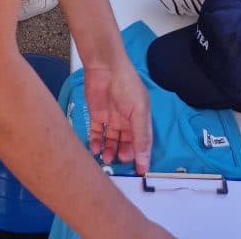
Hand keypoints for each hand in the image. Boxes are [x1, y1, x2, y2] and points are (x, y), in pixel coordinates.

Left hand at [85, 59, 151, 173]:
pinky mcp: (97, 115)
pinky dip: (96, 142)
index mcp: (141, 117)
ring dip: (110, 151)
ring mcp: (111, 117)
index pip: (143, 142)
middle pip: (126, 143)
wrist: (104, 67)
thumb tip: (144, 160)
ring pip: (111, 140)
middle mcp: (127, 119)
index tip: (140, 172)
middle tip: (120, 162)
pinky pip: (97, 133)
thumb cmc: (126, 84)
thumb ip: (141, 136)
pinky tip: (95, 149)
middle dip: (124, 154)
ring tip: (107, 158)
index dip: (142, 156)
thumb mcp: (139, 111)